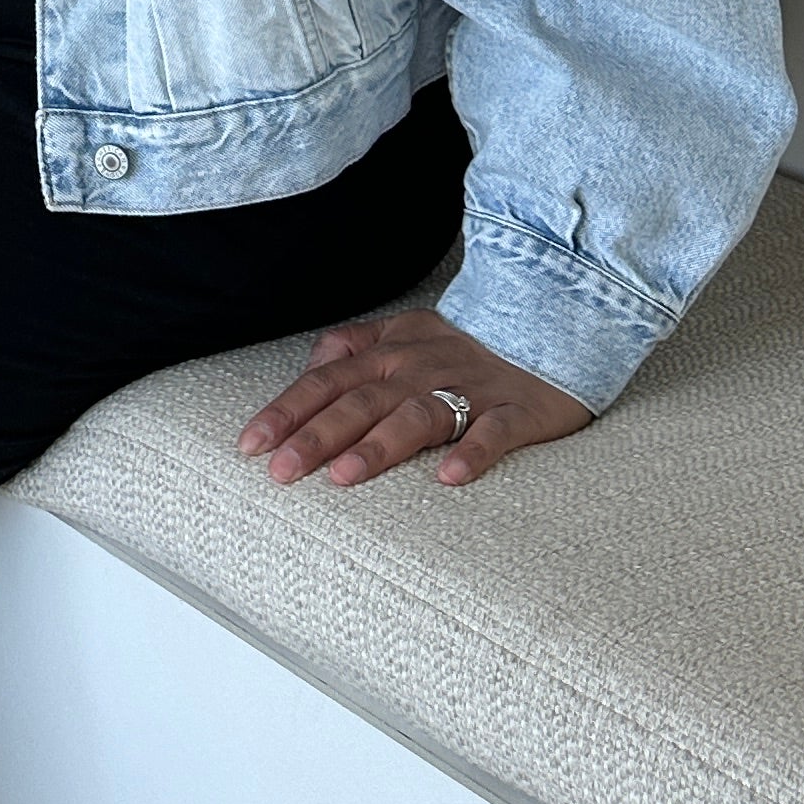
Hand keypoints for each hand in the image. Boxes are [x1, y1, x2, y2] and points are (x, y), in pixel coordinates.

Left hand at [237, 307, 591, 490]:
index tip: (250, 444)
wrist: (553, 326)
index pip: (326, 381)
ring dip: (380, 445)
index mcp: (389, 350)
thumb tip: (310, 368)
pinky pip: (494, 431)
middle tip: (281, 472)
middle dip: (316, 435)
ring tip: (345, 476)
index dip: (286, 411)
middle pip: (360, 401)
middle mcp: (421, 367)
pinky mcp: (518, 410)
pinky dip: (473, 451)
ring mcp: (470, 388)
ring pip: (418, 414)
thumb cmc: (466, 345)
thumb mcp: (402, 333)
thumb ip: (352, 347)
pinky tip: (449, 477)